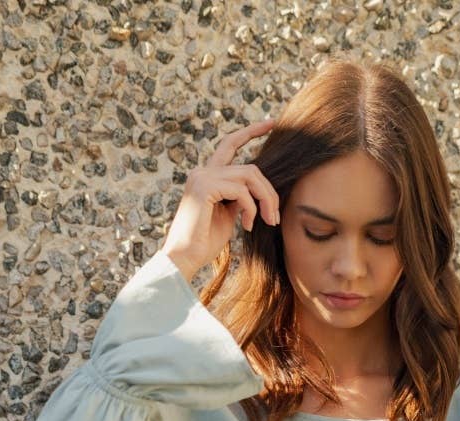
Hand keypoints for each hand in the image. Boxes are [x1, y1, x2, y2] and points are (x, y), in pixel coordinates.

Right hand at [161, 117, 280, 279]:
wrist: (184, 259)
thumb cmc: (204, 243)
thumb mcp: (228, 216)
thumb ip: (239, 198)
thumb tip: (257, 192)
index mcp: (207, 176)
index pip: (230, 145)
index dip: (251, 132)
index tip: (271, 123)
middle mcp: (203, 171)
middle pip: (250, 167)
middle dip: (268, 191)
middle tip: (274, 218)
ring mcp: (202, 177)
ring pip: (249, 176)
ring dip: (264, 200)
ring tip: (266, 222)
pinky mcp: (204, 187)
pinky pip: (241, 191)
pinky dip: (251, 209)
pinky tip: (246, 226)